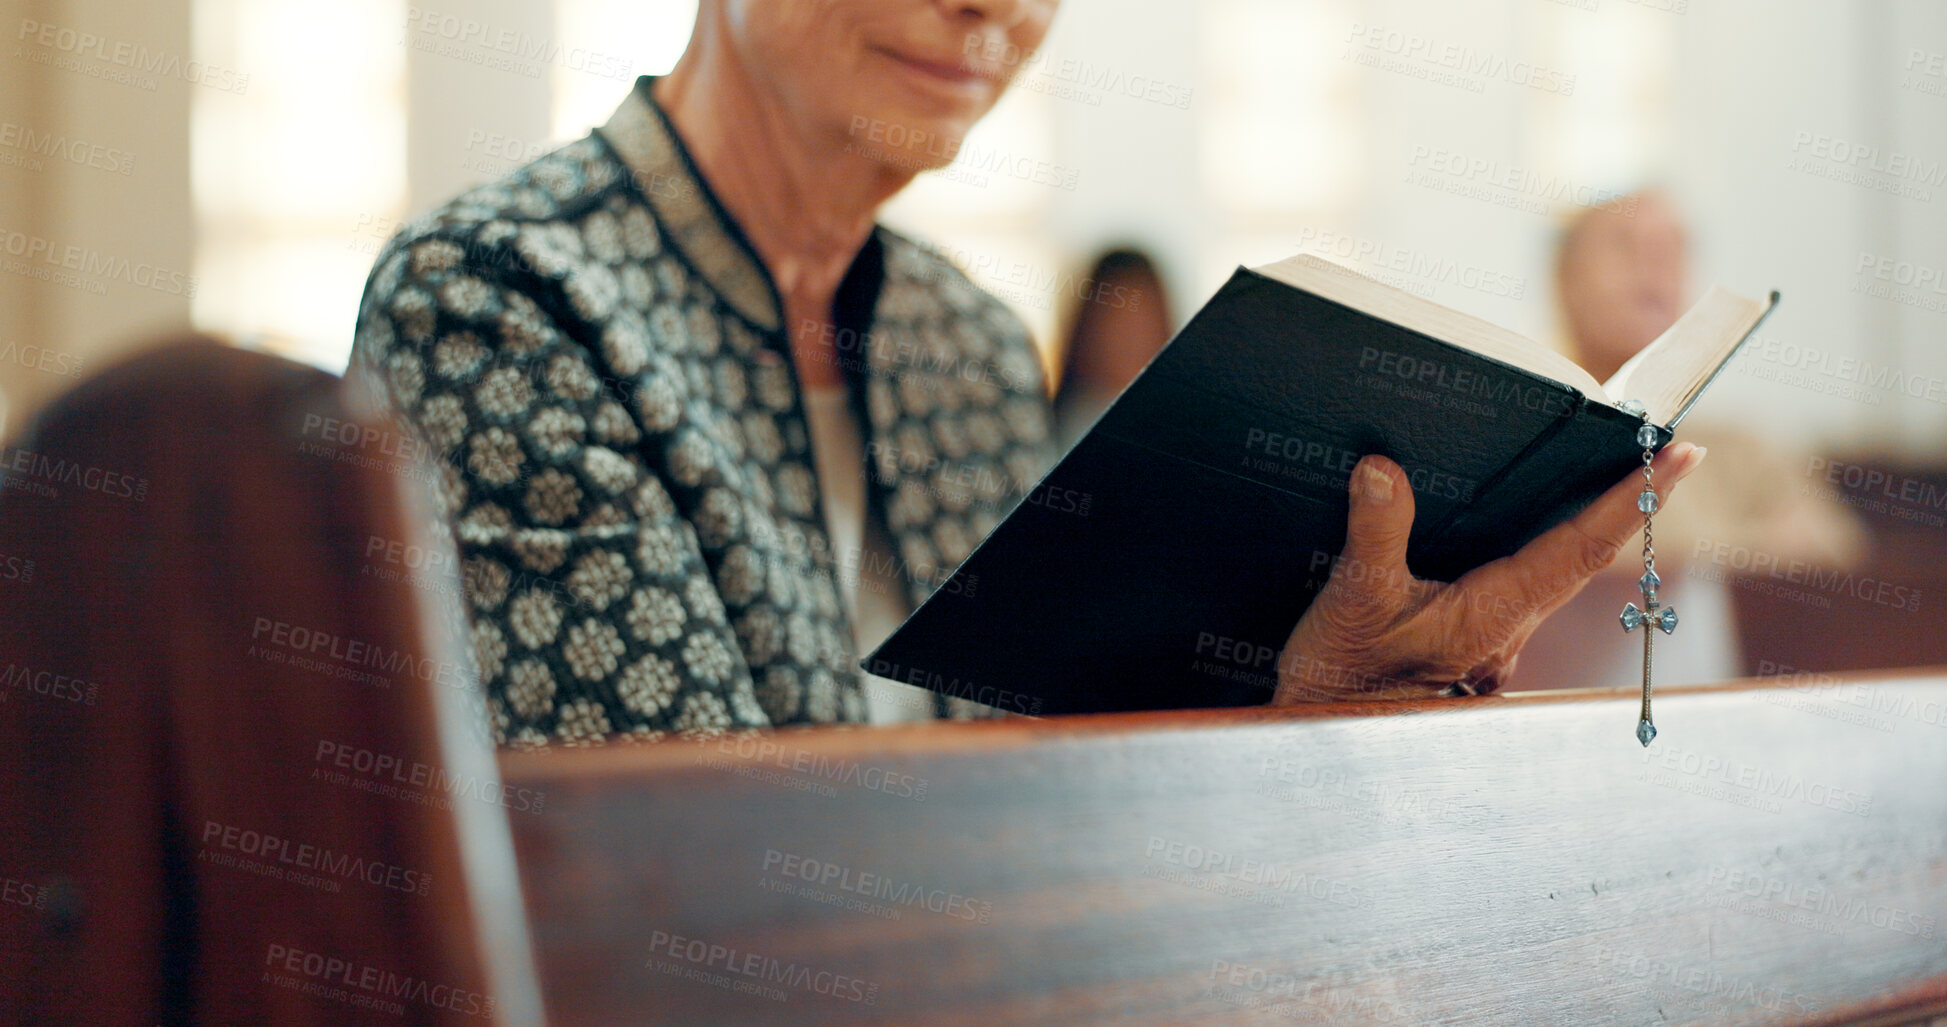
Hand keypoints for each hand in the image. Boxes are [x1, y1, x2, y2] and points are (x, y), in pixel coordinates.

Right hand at [1270, 444, 1707, 702]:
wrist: (1327, 737)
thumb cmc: (1344, 679)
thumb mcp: (1354, 601)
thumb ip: (1376, 533)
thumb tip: (1384, 469)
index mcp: (1495, 612)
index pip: (1584, 546)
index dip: (1634, 498)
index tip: (1683, 455)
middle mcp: (1509, 623)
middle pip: (1586, 554)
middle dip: (1629, 500)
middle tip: (1667, 448)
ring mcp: (1494, 634)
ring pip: (1556, 568)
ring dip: (1588, 522)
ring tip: (1609, 470)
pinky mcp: (1471, 636)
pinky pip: (1521, 579)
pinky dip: (1541, 541)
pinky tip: (1522, 521)